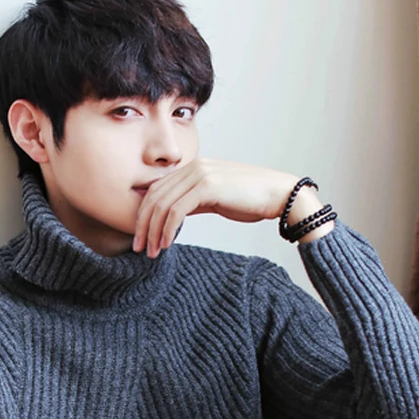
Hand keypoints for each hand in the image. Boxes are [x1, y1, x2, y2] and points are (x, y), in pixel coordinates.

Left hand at [132, 158, 298, 257]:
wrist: (279, 194)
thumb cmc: (250, 199)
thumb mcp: (215, 199)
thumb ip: (194, 202)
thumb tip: (174, 216)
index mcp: (193, 167)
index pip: (157, 189)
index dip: (144, 214)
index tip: (141, 237)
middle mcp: (194, 167)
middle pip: (154, 196)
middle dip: (143, 225)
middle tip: (140, 248)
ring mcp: (200, 174)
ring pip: (162, 204)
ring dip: (153, 231)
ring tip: (152, 251)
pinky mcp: (208, 186)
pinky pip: (177, 210)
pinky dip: (167, 229)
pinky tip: (167, 244)